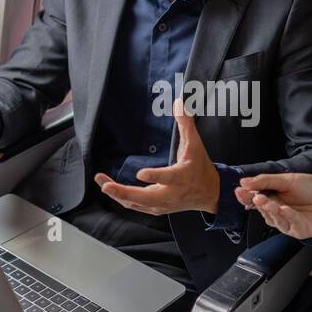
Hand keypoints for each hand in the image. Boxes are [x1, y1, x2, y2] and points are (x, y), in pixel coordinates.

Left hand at [95, 99, 219, 214]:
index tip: (140, 173)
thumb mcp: (196, 145)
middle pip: (145, 198)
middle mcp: (170, 194)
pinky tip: (110, 189)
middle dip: (123, 193)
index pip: (167, 178)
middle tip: (106, 186)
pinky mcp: (156, 208)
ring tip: (101, 181)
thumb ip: (186, 124)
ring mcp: (162, 204)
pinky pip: (135, 205)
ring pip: (136, 204)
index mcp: (181, 177)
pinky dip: (121, 198)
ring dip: (117, 194)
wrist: (210, 194)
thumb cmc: (200, 168)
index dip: (154, 177)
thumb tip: (179, 102)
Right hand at [234, 172, 311, 238]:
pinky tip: (284, 208)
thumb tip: (244, 182)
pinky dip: (286, 216)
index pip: (253, 198)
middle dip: (257, 202)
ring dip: (269, 210)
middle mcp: (277, 211)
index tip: (240, 191)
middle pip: (261, 209)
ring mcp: (286, 222)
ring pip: (273, 218)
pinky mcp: (297, 230)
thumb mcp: (287, 179)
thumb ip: (266, 181)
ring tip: (267, 200)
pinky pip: (289, 223)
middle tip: (254, 196)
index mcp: (272, 197)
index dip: (246, 196)